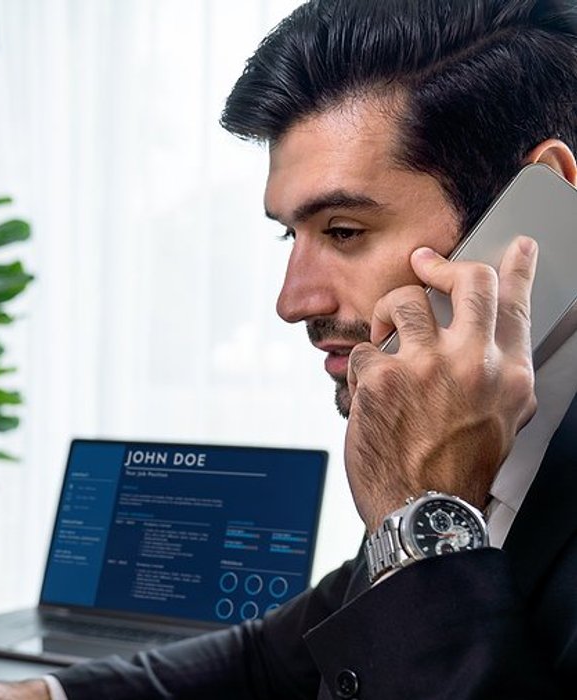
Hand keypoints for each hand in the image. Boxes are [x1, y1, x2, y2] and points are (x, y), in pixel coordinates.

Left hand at [344, 236, 538, 529]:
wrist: (423, 511)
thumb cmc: (455, 470)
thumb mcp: (500, 421)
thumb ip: (496, 376)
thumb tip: (494, 344)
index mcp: (507, 375)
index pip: (516, 306)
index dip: (516, 269)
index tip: (517, 247)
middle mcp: (472, 364)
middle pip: (467, 282)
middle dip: (439, 266)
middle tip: (423, 264)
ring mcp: (425, 366)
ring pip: (403, 302)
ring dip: (386, 316)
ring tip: (383, 337)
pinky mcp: (381, 377)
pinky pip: (364, 349)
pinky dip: (360, 370)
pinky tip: (367, 395)